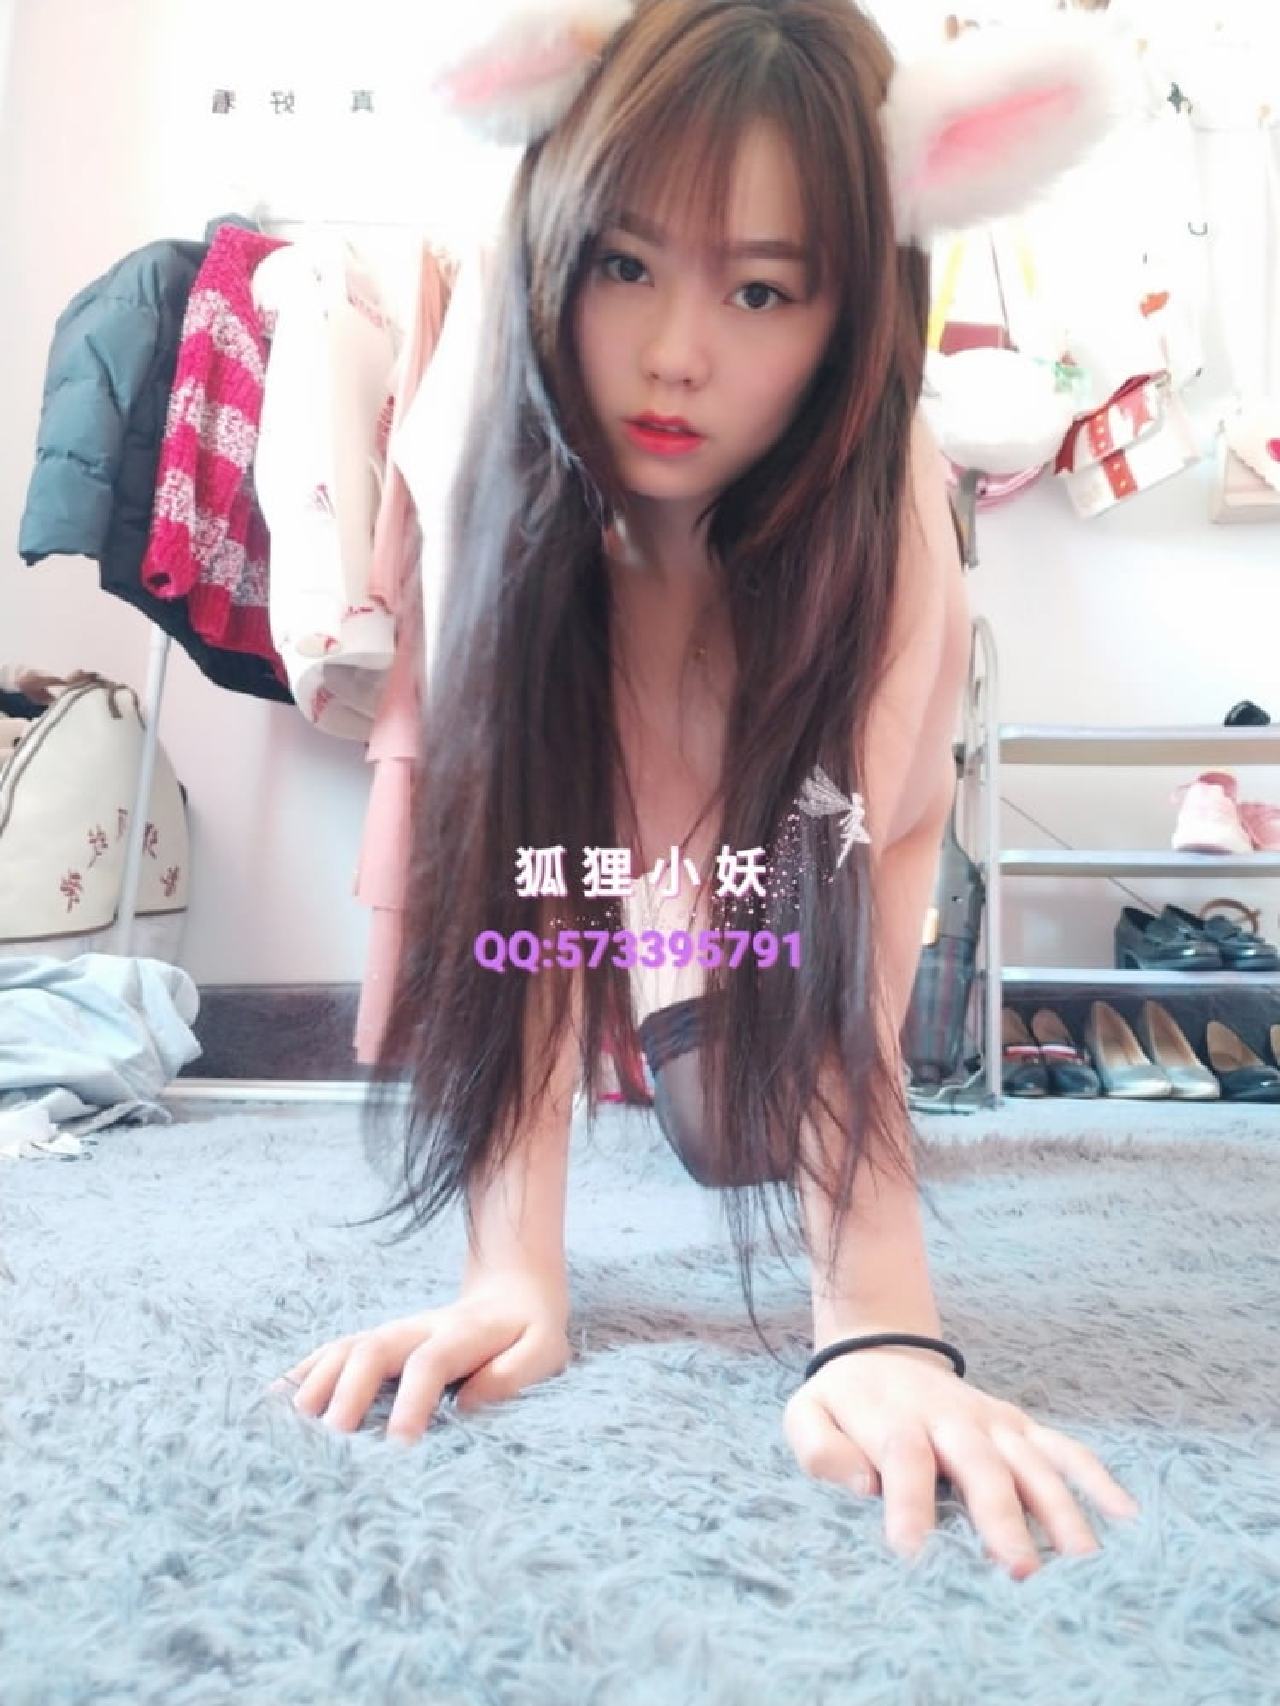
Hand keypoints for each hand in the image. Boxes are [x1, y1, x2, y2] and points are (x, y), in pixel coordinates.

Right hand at [268, 1269, 570, 1442]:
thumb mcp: (544, 1351)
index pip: (430, 1363)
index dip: (413, 1401)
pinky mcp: (373, 1343)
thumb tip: (470, 1402)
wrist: (511, 1293)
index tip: (398, 1446)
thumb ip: (514, 1374)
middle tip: (334, 1438)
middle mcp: (416, 1330)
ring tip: (290, 1424)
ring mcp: (390, 1333)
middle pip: (374, 1349)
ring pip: (345, 1348)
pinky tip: (272, 1400)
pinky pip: (331, 1352)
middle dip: (351, 1390)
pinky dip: (302, 1373)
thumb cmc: (528, 1335)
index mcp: (461, 1335)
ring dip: (317, 1381)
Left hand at [782, 1347, 1140, 1577]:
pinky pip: (1064, 1447)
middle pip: (979, 1464)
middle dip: (1000, 1516)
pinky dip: (1096, 1476)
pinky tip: (1124, 1514)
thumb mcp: (806, 1415)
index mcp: (894, 1421)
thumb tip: (862, 1484)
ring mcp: (992, 1421)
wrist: (879, 1349)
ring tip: (1082, 1559)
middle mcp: (951, 1419)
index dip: (908, 1504)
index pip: (904, 1460)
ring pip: (1031, 1460)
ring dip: (1057, 1507)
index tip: (912, 1553)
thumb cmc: (844, 1403)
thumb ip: (820, 1449)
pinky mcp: (1019, 1425)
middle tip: (1018, 1569)